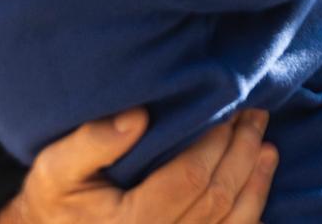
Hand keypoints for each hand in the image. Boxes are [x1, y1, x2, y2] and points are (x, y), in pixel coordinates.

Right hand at [0, 108, 276, 223]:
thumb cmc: (54, 202)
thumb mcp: (55, 168)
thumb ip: (92, 141)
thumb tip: (138, 116)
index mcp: (133, 223)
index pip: (189, 178)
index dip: (214, 142)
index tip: (225, 108)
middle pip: (217, 198)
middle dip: (240, 153)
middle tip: (255, 115)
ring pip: (232, 223)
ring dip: (255, 183)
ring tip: (266, 146)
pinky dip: (251, 215)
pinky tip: (259, 188)